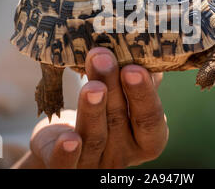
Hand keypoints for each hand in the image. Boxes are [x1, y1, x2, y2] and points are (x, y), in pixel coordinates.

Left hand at [13, 47, 167, 167]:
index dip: (143, 94)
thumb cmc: (104, 114)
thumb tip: (146, 48)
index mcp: (144, 139)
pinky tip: (68, 138)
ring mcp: (94, 163)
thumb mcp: (123, 98)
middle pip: (119, 122)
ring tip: (90, 85)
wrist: (65, 143)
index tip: (134, 68)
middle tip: (104, 60)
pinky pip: (65, 164)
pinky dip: (67, 153)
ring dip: (92, 110)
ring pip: (94, 138)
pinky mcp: (65, 168)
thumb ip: (137, 78)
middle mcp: (122, 154)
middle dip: (113, 89)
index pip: (149, 119)